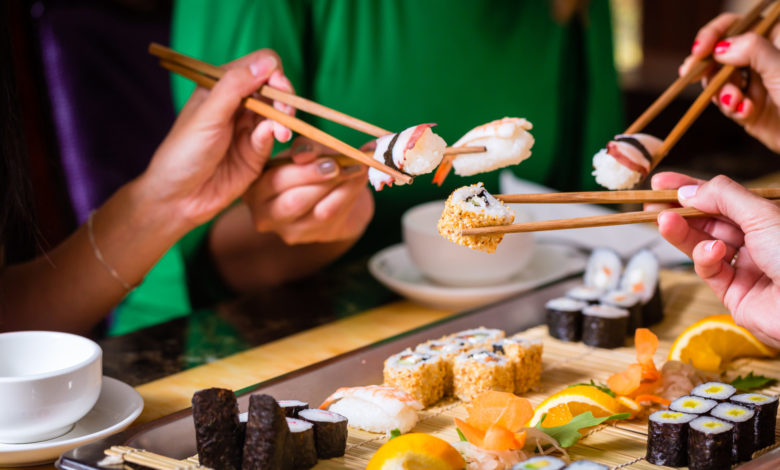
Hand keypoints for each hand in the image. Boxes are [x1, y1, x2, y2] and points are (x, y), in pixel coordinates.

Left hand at [138, 49, 294, 228]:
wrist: (180, 197)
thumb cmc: (184, 152)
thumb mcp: (208, 115)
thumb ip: (236, 86)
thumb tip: (269, 62)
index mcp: (222, 87)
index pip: (258, 66)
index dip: (272, 72)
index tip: (277, 86)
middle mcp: (238, 104)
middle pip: (275, 88)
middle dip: (284, 97)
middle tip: (284, 112)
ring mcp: (249, 128)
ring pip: (280, 112)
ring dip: (285, 118)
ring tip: (282, 132)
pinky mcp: (258, 151)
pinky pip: (275, 135)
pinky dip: (278, 134)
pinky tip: (275, 138)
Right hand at [243, 136, 373, 244]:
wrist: (331, 194)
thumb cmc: (313, 166)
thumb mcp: (307, 151)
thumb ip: (306, 148)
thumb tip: (304, 154)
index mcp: (254, 185)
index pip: (274, 179)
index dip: (302, 169)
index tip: (325, 156)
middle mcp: (263, 212)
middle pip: (294, 200)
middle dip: (320, 180)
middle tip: (341, 164)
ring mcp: (285, 230)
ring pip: (317, 212)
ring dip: (342, 187)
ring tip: (358, 168)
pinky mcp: (308, 237)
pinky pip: (333, 217)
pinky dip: (349, 195)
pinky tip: (359, 180)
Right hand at [651, 172, 779, 347]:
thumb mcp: (761, 214)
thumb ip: (722, 197)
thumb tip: (689, 190)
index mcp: (765, 218)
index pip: (721, 198)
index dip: (691, 188)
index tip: (661, 184)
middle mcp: (755, 241)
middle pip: (707, 221)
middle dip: (679, 211)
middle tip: (650, 204)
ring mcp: (743, 267)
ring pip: (703, 245)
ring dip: (682, 232)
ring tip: (663, 221)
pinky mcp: (733, 293)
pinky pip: (710, 271)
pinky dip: (705, 259)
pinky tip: (711, 252)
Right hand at [680, 13, 779, 151]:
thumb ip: (751, 50)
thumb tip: (719, 48)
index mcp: (774, 39)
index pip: (736, 25)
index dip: (714, 34)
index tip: (699, 49)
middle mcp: (761, 59)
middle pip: (719, 54)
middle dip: (707, 66)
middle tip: (689, 73)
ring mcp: (753, 84)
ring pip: (718, 81)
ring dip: (722, 92)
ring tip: (736, 102)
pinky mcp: (747, 108)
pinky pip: (727, 104)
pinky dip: (732, 107)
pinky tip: (746, 111)